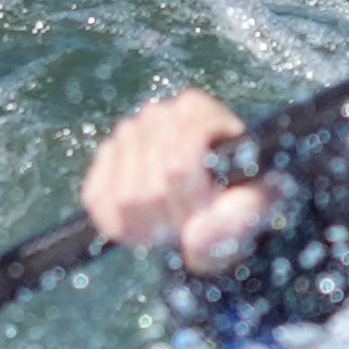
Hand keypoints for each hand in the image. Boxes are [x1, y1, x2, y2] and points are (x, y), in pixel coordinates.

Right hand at [79, 88, 274, 270]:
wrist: (213, 206)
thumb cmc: (236, 201)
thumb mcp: (252, 210)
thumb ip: (231, 222)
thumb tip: (192, 235)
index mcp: (202, 113)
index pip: (180, 163)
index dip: (194, 198)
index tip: (209, 207)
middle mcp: (162, 113)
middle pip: (151, 187)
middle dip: (173, 216)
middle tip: (191, 218)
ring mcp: (129, 131)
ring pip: (126, 197)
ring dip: (151, 223)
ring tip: (171, 218)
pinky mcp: (105, 157)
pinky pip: (96, 197)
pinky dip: (118, 222)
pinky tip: (144, 222)